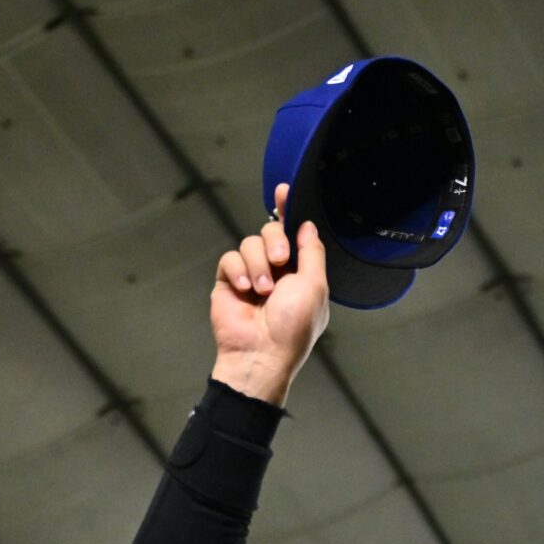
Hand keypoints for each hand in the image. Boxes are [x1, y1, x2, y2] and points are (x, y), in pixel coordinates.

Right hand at [210, 185, 329, 406]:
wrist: (260, 352)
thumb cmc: (293, 327)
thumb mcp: (315, 286)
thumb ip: (312, 252)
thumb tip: (308, 226)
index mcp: (301, 272)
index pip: (294, 233)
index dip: (288, 211)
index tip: (284, 190)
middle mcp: (277, 271)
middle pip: (270, 231)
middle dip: (275, 241)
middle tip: (281, 262)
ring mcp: (251, 275)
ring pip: (249, 243)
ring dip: (258, 264)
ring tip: (262, 290)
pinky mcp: (228, 281)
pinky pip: (230, 258)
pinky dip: (238, 270)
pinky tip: (244, 289)